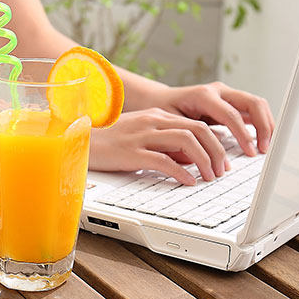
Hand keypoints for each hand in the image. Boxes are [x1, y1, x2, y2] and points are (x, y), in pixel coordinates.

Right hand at [90, 108, 239, 186]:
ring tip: (209, 177)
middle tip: (222, 171)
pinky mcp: (131, 152)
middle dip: (216, 151)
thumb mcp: (142, 140)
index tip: (223, 161)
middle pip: (197, 130)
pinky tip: (188, 181)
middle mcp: (152, 121)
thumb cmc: (110, 144)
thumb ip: (167, 146)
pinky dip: (181, 171)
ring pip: (186, 140)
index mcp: (157, 116)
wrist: (76, 142)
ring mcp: (141, 135)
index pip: (197, 124)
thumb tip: (193, 160)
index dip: (216, 143)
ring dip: (204, 160)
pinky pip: (163, 160)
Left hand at [156, 81, 273, 156]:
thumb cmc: (162, 112)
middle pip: (252, 103)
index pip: (231, 114)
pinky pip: (252, 110)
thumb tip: (204, 159)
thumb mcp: (170, 125)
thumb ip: (187, 139)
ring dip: (266, 125)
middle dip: (263, 126)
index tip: (250, 152)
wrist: (159, 100)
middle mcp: (218, 91)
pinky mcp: (230, 102)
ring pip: (257, 104)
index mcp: (203, 95)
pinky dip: (260, 124)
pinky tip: (261, 140)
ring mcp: (226, 95)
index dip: (244, 135)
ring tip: (266, 146)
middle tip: (265, 149)